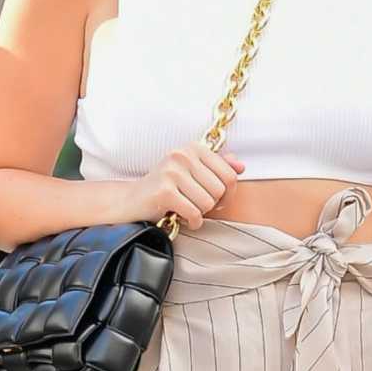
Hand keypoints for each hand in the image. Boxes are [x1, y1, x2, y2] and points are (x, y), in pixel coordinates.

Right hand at [127, 145, 244, 229]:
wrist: (131, 202)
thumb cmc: (165, 189)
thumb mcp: (192, 174)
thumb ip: (217, 167)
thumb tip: (241, 167)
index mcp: (193, 148)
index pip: (230, 175)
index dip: (227, 194)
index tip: (214, 200)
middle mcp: (182, 155)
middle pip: (220, 190)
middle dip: (211, 205)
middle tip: (195, 206)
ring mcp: (172, 172)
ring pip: (208, 203)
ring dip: (199, 213)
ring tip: (185, 209)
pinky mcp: (164, 191)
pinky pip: (194, 213)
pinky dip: (192, 222)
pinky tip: (181, 218)